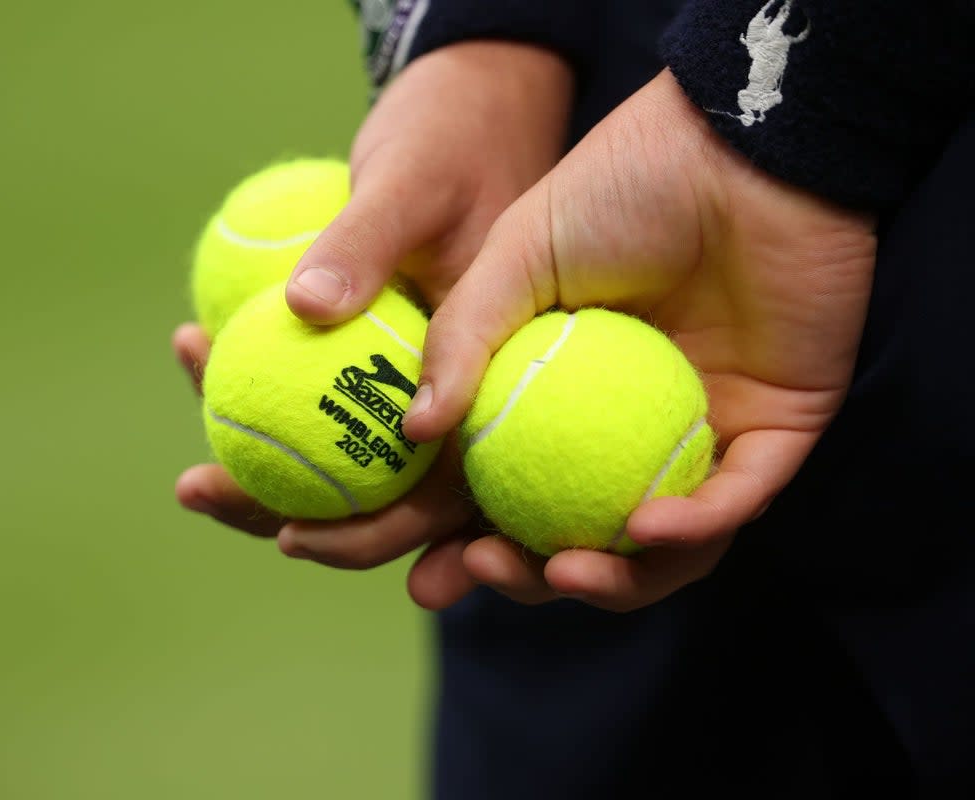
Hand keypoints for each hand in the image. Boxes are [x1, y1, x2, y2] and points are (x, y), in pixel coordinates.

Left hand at [175, 41, 574, 607]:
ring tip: (188, 459)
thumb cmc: (455, 132)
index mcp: (494, 384)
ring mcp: (413, 373)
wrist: (471, 99)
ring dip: (265, 463)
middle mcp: (456, 395)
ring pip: (339, 450)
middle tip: (197, 486)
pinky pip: (315, 386)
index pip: (437, 494)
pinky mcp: (375, 347)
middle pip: (378, 493)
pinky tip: (197, 349)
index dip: (368, 535)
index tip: (286, 536)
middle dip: (285, 511)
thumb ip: (368, 243)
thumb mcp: (414, 177)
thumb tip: (305, 312)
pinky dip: (260, 383)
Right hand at [402, 69, 877, 612]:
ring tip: (564, 571)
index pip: (514, 487)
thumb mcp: (512, 255)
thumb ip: (460, 338)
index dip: (470, 541)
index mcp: (568, 393)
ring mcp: (702, 432)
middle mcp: (632, 426)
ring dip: (616, 580)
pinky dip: (692, 528)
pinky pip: (736, 499)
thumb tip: (414, 430)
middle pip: (583, 533)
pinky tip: (643, 527)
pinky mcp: (777, 431)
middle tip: (486, 572)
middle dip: (533, 577)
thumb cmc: (620, 186)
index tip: (425, 573)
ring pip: (664, 546)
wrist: (737, 145)